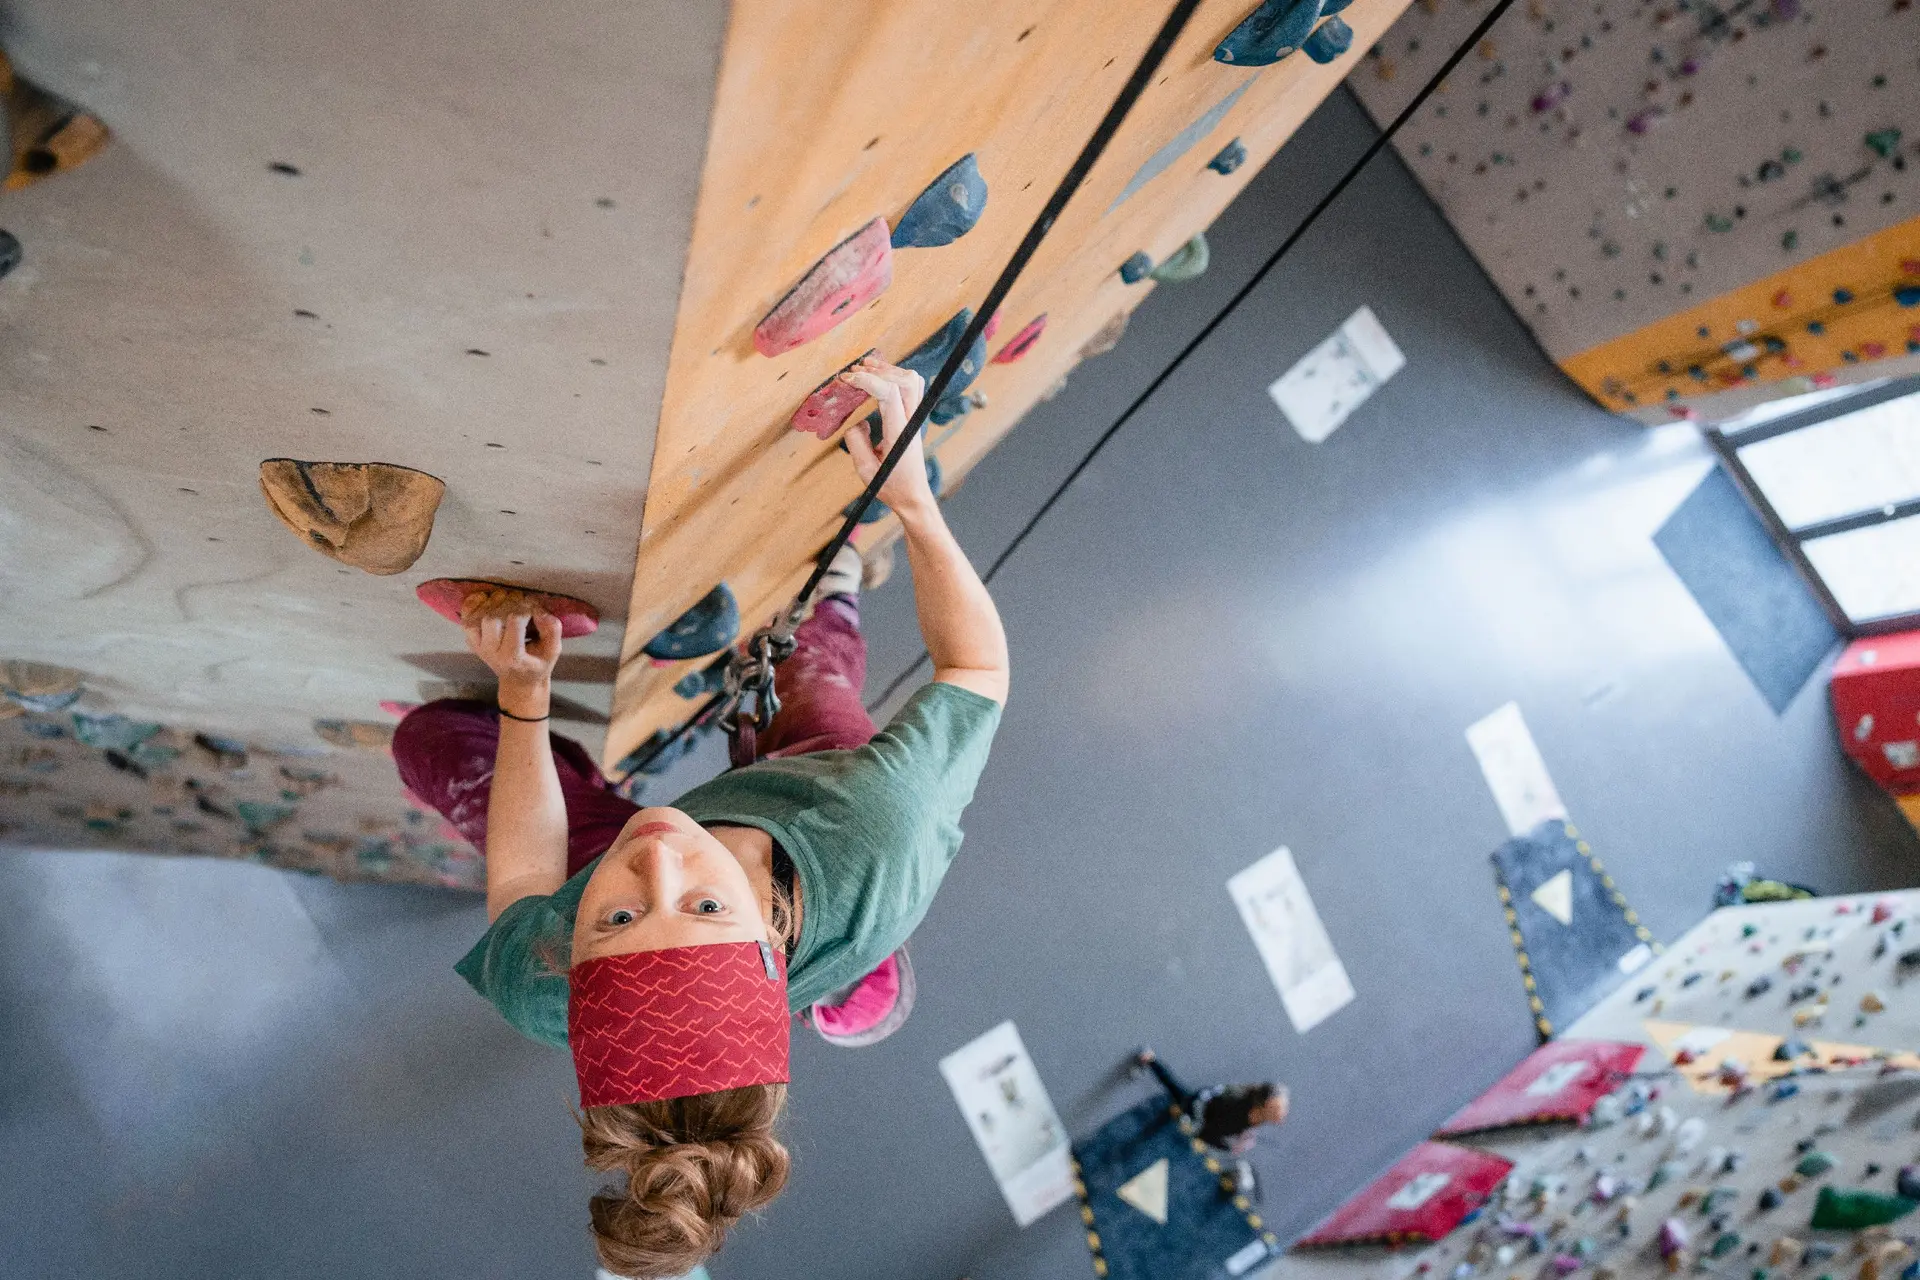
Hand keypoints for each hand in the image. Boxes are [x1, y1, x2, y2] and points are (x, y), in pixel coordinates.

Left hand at [460, 588, 561, 714]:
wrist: (519, 681)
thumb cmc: (538, 664)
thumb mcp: (553, 651)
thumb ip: (552, 630)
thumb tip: (540, 611)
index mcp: (513, 656)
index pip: (514, 622)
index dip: (526, 607)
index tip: (535, 606)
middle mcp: (491, 652)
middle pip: (492, 619)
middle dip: (507, 603)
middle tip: (521, 599)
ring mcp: (478, 647)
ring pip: (475, 618)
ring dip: (490, 603)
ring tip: (505, 598)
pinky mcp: (472, 642)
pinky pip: (465, 619)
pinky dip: (472, 604)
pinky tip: (485, 597)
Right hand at [840, 356, 935, 517]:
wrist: (912, 495)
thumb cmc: (890, 485)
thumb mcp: (865, 470)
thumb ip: (856, 442)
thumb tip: (856, 421)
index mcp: (899, 432)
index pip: (890, 392)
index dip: (867, 380)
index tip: (847, 380)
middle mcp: (911, 421)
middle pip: (905, 380)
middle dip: (878, 370)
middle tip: (854, 371)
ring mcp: (916, 418)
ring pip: (912, 380)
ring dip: (889, 370)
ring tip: (866, 367)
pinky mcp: (914, 418)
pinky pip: (913, 388)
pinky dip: (896, 377)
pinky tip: (880, 377)